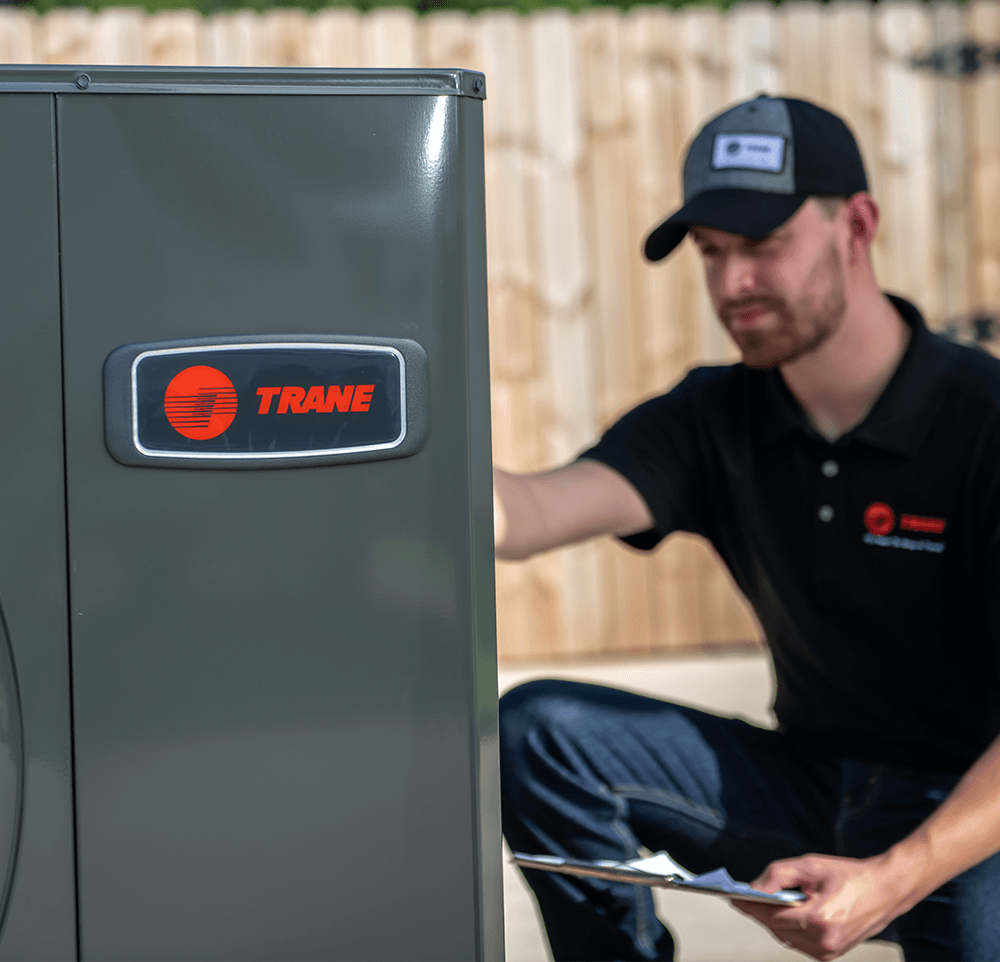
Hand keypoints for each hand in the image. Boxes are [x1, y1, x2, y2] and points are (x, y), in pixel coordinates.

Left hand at [730, 852, 914, 960]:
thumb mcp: (810, 865)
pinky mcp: (831, 954)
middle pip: (776, 927)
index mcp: (820, 919)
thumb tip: (754, 888)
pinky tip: (782, 912)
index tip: (731, 897)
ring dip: (772, 920)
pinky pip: (798, 942)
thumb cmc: (850, 875)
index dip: (750, 906)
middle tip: (741, 896)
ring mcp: (829, 952)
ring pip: (785, 937)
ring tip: (759, 902)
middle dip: (759, 911)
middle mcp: (824, 942)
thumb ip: (778, 874)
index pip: (773, 915)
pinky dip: (787, 927)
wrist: (886, 890)